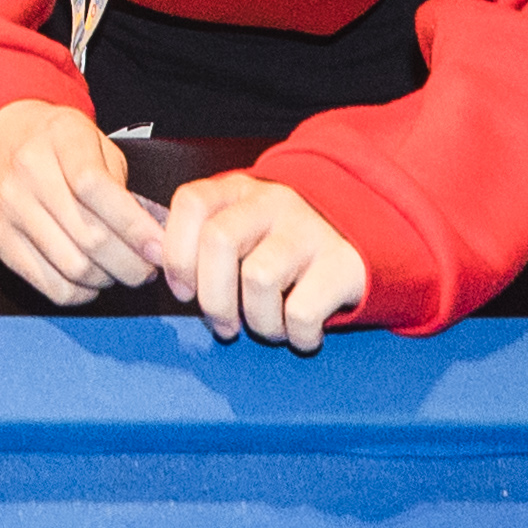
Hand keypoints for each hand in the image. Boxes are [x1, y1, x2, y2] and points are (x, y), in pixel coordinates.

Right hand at [0, 96, 168, 306]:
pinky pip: (51, 285)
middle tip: (148, 266)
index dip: (133, 226)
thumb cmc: (54, 141)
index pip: (96, 189)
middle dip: (131, 263)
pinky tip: (91, 277)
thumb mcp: (92, 140)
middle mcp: (28, 173)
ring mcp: (9, 210)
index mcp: (59, 138)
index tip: (158, 248)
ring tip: (121, 269)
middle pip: (89, 237)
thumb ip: (118, 183)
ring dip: (109, 278)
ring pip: (73, 267)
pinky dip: (81, 292)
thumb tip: (150, 234)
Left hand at [158, 168, 372, 353]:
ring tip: (271, 326)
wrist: (366, 239)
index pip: (191, 202)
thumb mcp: (246, 229)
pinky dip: (296, 336)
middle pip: (219, 240)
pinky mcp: (344, 263)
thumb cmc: (286, 246)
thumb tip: (160, 268)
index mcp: (240, 191)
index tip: (183, 291)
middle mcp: (273, 202)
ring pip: (258, 279)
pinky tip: (302, 332)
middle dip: (211, 298)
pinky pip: (301, 312)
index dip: (177, 252)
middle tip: (223, 325)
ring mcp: (310, 229)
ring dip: (258, 321)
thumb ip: (205, 240)